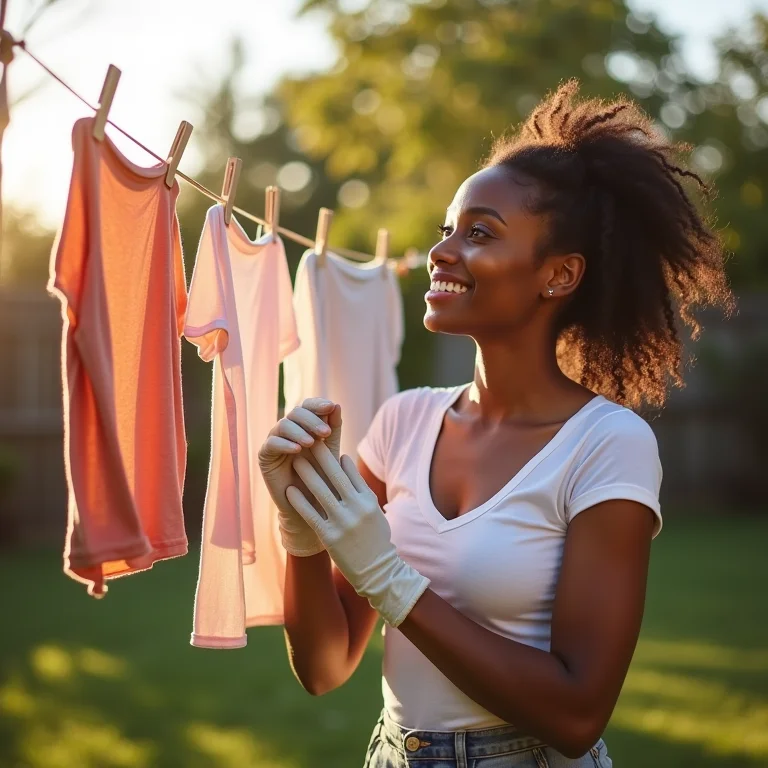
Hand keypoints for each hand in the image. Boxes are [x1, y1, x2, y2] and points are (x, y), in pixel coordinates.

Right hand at [258, 398, 341, 555]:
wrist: (312, 506)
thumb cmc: (324, 478)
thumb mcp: (331, 452)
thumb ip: (333, 429)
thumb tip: (336, 405)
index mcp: (305, 426)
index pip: (308, 406)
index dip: (318, 404)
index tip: (332, 407)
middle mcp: (289, 430)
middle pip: (296, 412)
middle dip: (312, 420)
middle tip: (325, 432)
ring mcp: (276, 441)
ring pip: (283, 425)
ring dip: (299, 431)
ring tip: (312, 443)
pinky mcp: (265, 456)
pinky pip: (271, 443)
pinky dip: (284, 444)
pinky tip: (297, 450)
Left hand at [286, 441, 429, 626]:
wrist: (377, 571)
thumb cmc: (375, 539)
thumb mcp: (373, 510)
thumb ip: (360, 487)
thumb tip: (345, 461)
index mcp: (367, 500)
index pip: (349, 471)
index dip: (334, 456)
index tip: (322, 443)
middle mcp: (356, 508)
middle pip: (335, 476)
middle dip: (320, 457)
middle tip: (307, 442)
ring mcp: (343, 522)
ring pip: (321, 491)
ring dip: (307, 474)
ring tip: (296, 461)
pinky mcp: (330, 537)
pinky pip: (312, 514)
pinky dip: (300, 501)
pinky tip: (290, 491)